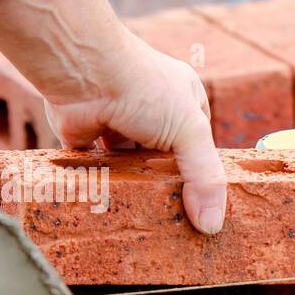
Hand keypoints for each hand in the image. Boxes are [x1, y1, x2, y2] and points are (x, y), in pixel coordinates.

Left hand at [45, 32, 226, 232]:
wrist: (82, 70)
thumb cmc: (144, 87)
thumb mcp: (191, 131)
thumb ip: (204, 177)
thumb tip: (212, 224)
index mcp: (184, 102)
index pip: (198, 148)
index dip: (200, 177)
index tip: (202, 209)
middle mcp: (150, 111)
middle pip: (164, 160)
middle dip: (166, 186)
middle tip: (172, 222)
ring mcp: (117, 122)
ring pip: (130, 166)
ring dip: (134, 187)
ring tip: (142, 220)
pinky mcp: (85, 134)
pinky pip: (95, 167)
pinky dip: (100, 183)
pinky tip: (109, 204)